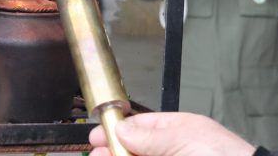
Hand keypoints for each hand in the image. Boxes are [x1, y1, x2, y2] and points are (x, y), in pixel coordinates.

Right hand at [89, 113, 255, 155]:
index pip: (144, 126)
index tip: (96, 135)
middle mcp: (176, 151)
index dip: (118, 129)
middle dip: (114, 150)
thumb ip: (150, 136)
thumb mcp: (183, 138)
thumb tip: (122, 128)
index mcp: (181, 131)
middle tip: (94, 155)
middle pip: (137, 149)